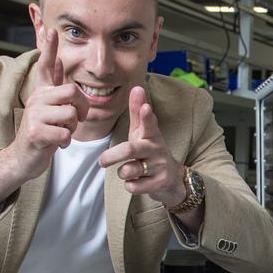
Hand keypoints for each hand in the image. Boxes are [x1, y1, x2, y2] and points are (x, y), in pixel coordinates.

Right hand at [0, 30, 87, 205]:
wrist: (24, 157)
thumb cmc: (42, 132)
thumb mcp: (49, 107)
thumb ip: (53, 85)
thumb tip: (58, 59)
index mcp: (41, 92)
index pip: (45, 66)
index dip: (49, 49)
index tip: (52, 30)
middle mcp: (36, 99)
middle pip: (72, 91)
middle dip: (81, 107)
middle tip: (76, 119)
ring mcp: (34, 115)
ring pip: (70, 114)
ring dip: (72, 128)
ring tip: (61, 132)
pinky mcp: (35, 133)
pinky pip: (64, 133)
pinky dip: (66, 141)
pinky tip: (57, 143)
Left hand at [98, 86, 187, 204]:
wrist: (172, 179)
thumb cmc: (150, 151)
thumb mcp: (143, 132)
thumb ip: (137, 112)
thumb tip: (137, 87)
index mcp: (151, 135)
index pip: (149, 123)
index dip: (146, 115)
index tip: (145, 107)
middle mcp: (157, 149)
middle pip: (130, 149)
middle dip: (112, 156)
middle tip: (101, 161)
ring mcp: (159, 167)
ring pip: (128, 170)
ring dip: (122, 173)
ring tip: (129, 171)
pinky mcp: (159, 183)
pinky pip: (133, 186)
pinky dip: (129, 185)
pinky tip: (137, 182)